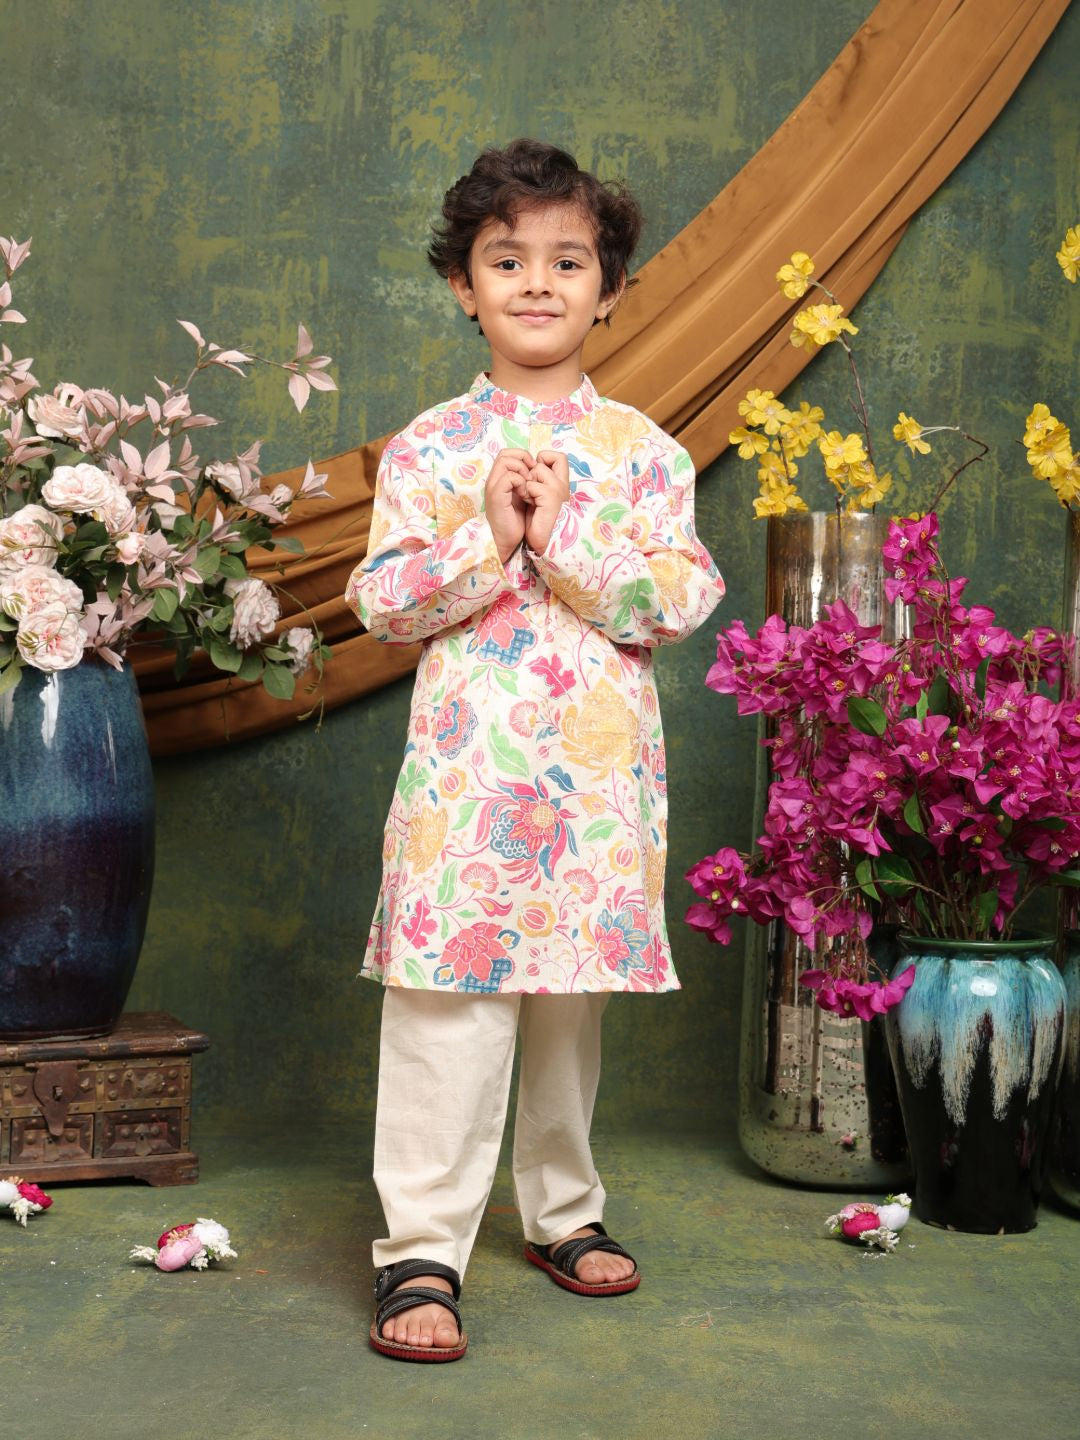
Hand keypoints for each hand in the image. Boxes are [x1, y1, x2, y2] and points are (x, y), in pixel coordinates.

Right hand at [485, 449, 533, 563]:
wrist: (507, 541)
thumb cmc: (517, 521)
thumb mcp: (523, 496)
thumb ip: (525, 481)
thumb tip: (537, 468)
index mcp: (499, 479)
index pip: (507, 454)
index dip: (522, 457)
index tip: (534, 469)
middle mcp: (493, 480)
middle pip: (505, 453)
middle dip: (523, 459)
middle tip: (532, 474)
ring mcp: (493, 487)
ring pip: (506, 461)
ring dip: (522, 470)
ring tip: (529, 484)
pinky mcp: (496, 496)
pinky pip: (509, 477)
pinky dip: (520, 482)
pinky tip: (526, 494)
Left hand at [523, 451, 569, 554]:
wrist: (540, 540)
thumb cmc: (537, 520)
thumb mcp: (538, 495)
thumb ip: (539, 479)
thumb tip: (530, 465)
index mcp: (562, 483)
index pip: (558, 457)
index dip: (544, 459)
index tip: (534, 475)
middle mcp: (564, 484)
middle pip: (555, 457)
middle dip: (536, 469)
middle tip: (531, 486)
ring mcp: (559, 489)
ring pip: (538, 469)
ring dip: (528, 482)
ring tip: (529, 498)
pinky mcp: (551, 497)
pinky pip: (532, 485)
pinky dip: (526, 493)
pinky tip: (530, 505)